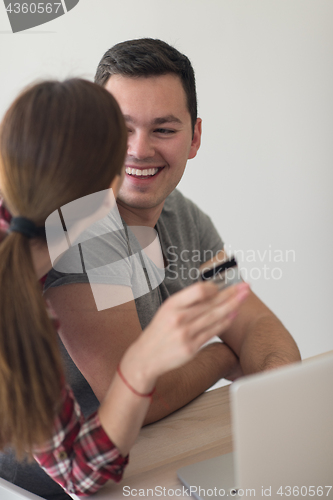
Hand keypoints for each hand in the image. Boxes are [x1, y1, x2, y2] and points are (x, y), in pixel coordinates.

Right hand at [120, 281, 248, 392]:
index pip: (198, 290)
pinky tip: (233, 314)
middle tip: (245, 286)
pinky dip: (225, 322)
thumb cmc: (159, 331)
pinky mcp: (191, 348)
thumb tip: (213, 291)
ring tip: (244, 297)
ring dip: (233, 305)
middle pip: (211, 303)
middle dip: (231, 293)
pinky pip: (213, 332)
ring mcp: (185, 333)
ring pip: (215, 316)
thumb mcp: (167, 310)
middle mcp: (178, 318)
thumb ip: (187, 301)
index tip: (224, 284)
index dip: (214, 287)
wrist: (146, 357)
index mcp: (172, 304)